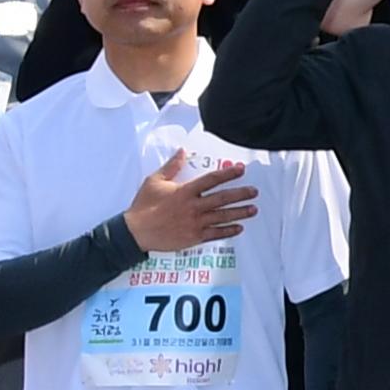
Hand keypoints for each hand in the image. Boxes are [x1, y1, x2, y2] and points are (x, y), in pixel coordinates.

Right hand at [124, 151, 255, 253]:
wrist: (136, 232)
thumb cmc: (144, 206)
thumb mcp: (154, 181)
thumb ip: (171, 166)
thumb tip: (182, 151)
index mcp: (185, 191)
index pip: (211, 180)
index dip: (228, 174)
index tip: (241, 170)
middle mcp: (193, 207)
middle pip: (222, 199)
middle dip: (241, 194)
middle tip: (254, 192)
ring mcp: (194, 223)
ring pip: (222, 217)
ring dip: (240, 212)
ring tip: (253, 209)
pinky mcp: (193, 237)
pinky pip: (215, 234)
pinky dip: (228, 231)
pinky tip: (239, 228)